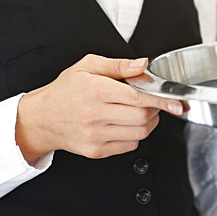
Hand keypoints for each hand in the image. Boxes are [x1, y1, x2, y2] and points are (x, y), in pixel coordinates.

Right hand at [15, 54, 183, 163]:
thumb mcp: (87, 66)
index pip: (136, 97)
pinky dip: (135, 135)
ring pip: (139, 133)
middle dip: (155, 109)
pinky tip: (126, 123)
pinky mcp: (96, 151)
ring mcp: (95, 136)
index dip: (160, 99)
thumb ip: (118, 65)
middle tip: (153, 101)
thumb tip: (142, 64)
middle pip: (141, 116)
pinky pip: (129, 146)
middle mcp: (94, 115)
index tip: (175, 100)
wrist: (41, 119)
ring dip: (148, 122)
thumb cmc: (65, 91)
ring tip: (140, 110)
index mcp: (94, 90)